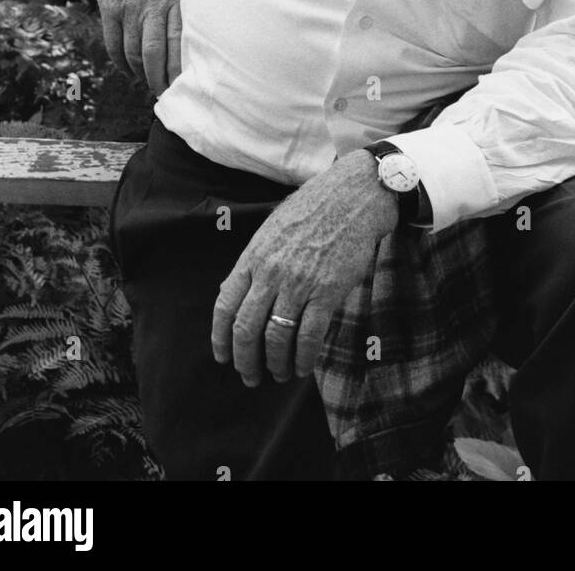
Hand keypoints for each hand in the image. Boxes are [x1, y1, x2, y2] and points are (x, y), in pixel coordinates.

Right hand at [91, 0, 193, 95]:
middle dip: (160, 81)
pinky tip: (128, 71)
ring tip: (149, 85)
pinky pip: (113, 43)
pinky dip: (120, 62)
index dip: (181, 71)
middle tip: (166, 96)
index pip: (180, 44)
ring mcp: (130, 8)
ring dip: (140, 74)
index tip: (188, 88)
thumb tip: (232, 9)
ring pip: (133, 53)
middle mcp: (153, 6)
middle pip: (154, 54)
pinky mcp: (110, 7)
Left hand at [211, 150, 398, 383]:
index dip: (220, 338)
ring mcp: (299, 283)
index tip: (222, 357)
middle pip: (247, 329)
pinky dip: (303, 358)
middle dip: (245, 360)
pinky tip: (301, 367)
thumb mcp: (272, 229)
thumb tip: (231, 293)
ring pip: (277, 338)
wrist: (353, 196)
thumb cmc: (313, 209)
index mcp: (253, 257)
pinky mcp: (328, 291)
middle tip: (249, 377)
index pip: (225, 306)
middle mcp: (271, 273)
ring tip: (278, 374)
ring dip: (276, 364)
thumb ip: (253, 262)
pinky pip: (309, 336)